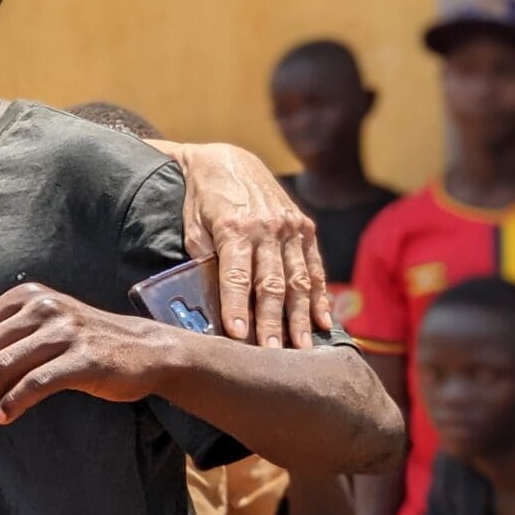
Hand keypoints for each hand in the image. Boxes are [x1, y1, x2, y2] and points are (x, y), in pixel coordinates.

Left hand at [0, 283, 169, 423]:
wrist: (146, 350)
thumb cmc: (85, 338)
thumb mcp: (40, 322)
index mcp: (31, 297)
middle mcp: (47, 308)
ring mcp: (66, 332)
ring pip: (6, 366)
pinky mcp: (84, 359)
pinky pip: (34, 384)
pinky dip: (13, 404)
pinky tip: (6, 415)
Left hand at [154, 141, 328, 346]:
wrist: (227, 160)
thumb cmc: (201, 199)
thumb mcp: (191, 224)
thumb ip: (202, 256)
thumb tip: (207, 298)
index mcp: (235, 227)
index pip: (236, 275)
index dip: (236, 306)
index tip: (237, 335)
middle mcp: (268, 228)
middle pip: (271, 284)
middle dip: (272, 322)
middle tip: (272, 355)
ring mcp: (291, 228)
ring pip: (299, 280)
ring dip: (300, 317)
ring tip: (302, 349)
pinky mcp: (305, 228)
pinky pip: (315, 267)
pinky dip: (320, 296)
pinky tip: (323, 322)